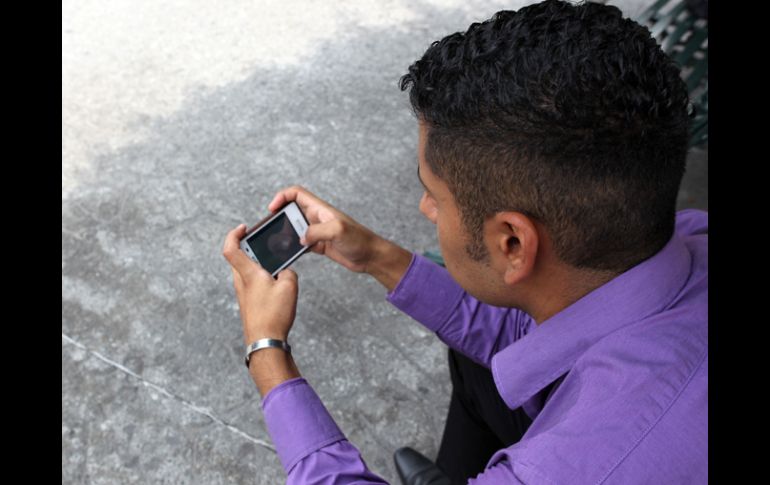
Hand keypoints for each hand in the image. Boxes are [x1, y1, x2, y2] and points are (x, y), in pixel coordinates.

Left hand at [222, 224, 297, 343]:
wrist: (265, 341)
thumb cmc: (274, 315)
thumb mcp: (289, 287)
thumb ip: (288, 272)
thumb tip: (284, 272)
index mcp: (248, 273)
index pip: (230, 248)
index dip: (234, 234)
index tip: (244, 228)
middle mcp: (241, 282)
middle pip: (237, 257)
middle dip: (248, 247)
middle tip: (261, 242)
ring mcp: (243, 293)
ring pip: (245, 271)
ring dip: (256, 263)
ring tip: (274, 263)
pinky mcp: (248, 302)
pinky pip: (251, 283)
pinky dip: (260, 277)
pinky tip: (275, 282)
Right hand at [268, 185, 379, 272]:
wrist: (371, 256)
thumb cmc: (359, 239)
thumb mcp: (337, 231)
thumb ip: (316, 232)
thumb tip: (300, 238)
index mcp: (320, 209)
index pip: (296, 193)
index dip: (282, 196)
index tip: (272, 208)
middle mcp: (317, 217)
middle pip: (291, 210)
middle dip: (279, 217)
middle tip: (270, 229)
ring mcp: (317, 231)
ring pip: (294, 228)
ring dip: (284, 233)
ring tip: (275, 243)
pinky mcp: (319, 245)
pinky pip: (300, 243)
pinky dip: (293, 247)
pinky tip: (289, 254)